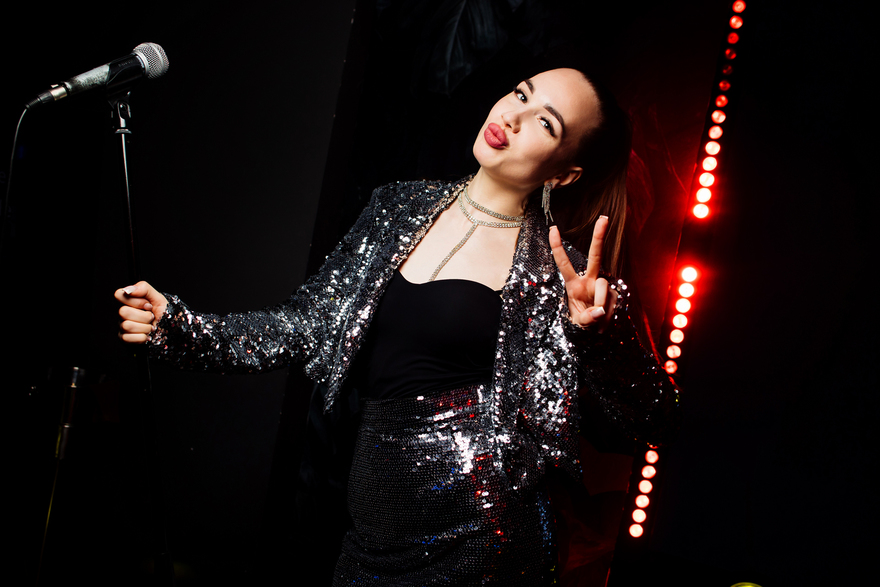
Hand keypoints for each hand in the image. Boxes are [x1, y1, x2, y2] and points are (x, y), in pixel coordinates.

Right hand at [114, 281, 167, 343]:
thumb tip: (128, 290)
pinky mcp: (124, 339)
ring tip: (151, 327)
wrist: (172, 332)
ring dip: (145, 327)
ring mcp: (122, 326)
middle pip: (123, 312)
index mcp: (130, 302)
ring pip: (127, 326)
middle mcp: (124, 313)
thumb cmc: (165, 315)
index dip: (137, 301)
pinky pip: (128, 338)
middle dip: (144, 316)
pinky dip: (142, 338)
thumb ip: (144, 288)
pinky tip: (147, 336)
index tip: (148, 305)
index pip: (119, 295)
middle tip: (151, 317)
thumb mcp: (159, 299)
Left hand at [549, 216, 617, 331]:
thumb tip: (600, 311)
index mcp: (574, 284)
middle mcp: (589, 281)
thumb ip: (587, 318)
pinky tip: (603, 322)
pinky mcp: (615, 293)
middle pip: (595, 256)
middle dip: (599, 236)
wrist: (595, 333)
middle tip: (604, 218)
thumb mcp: (578, 324)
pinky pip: (613, 302)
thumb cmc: (581, 324)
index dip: (557, 246)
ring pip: (604, 288)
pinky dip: (608, 316)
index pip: (564, 263)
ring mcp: (603, 286)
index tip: (553, 228)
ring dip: (600, 307)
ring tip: (596, 322)